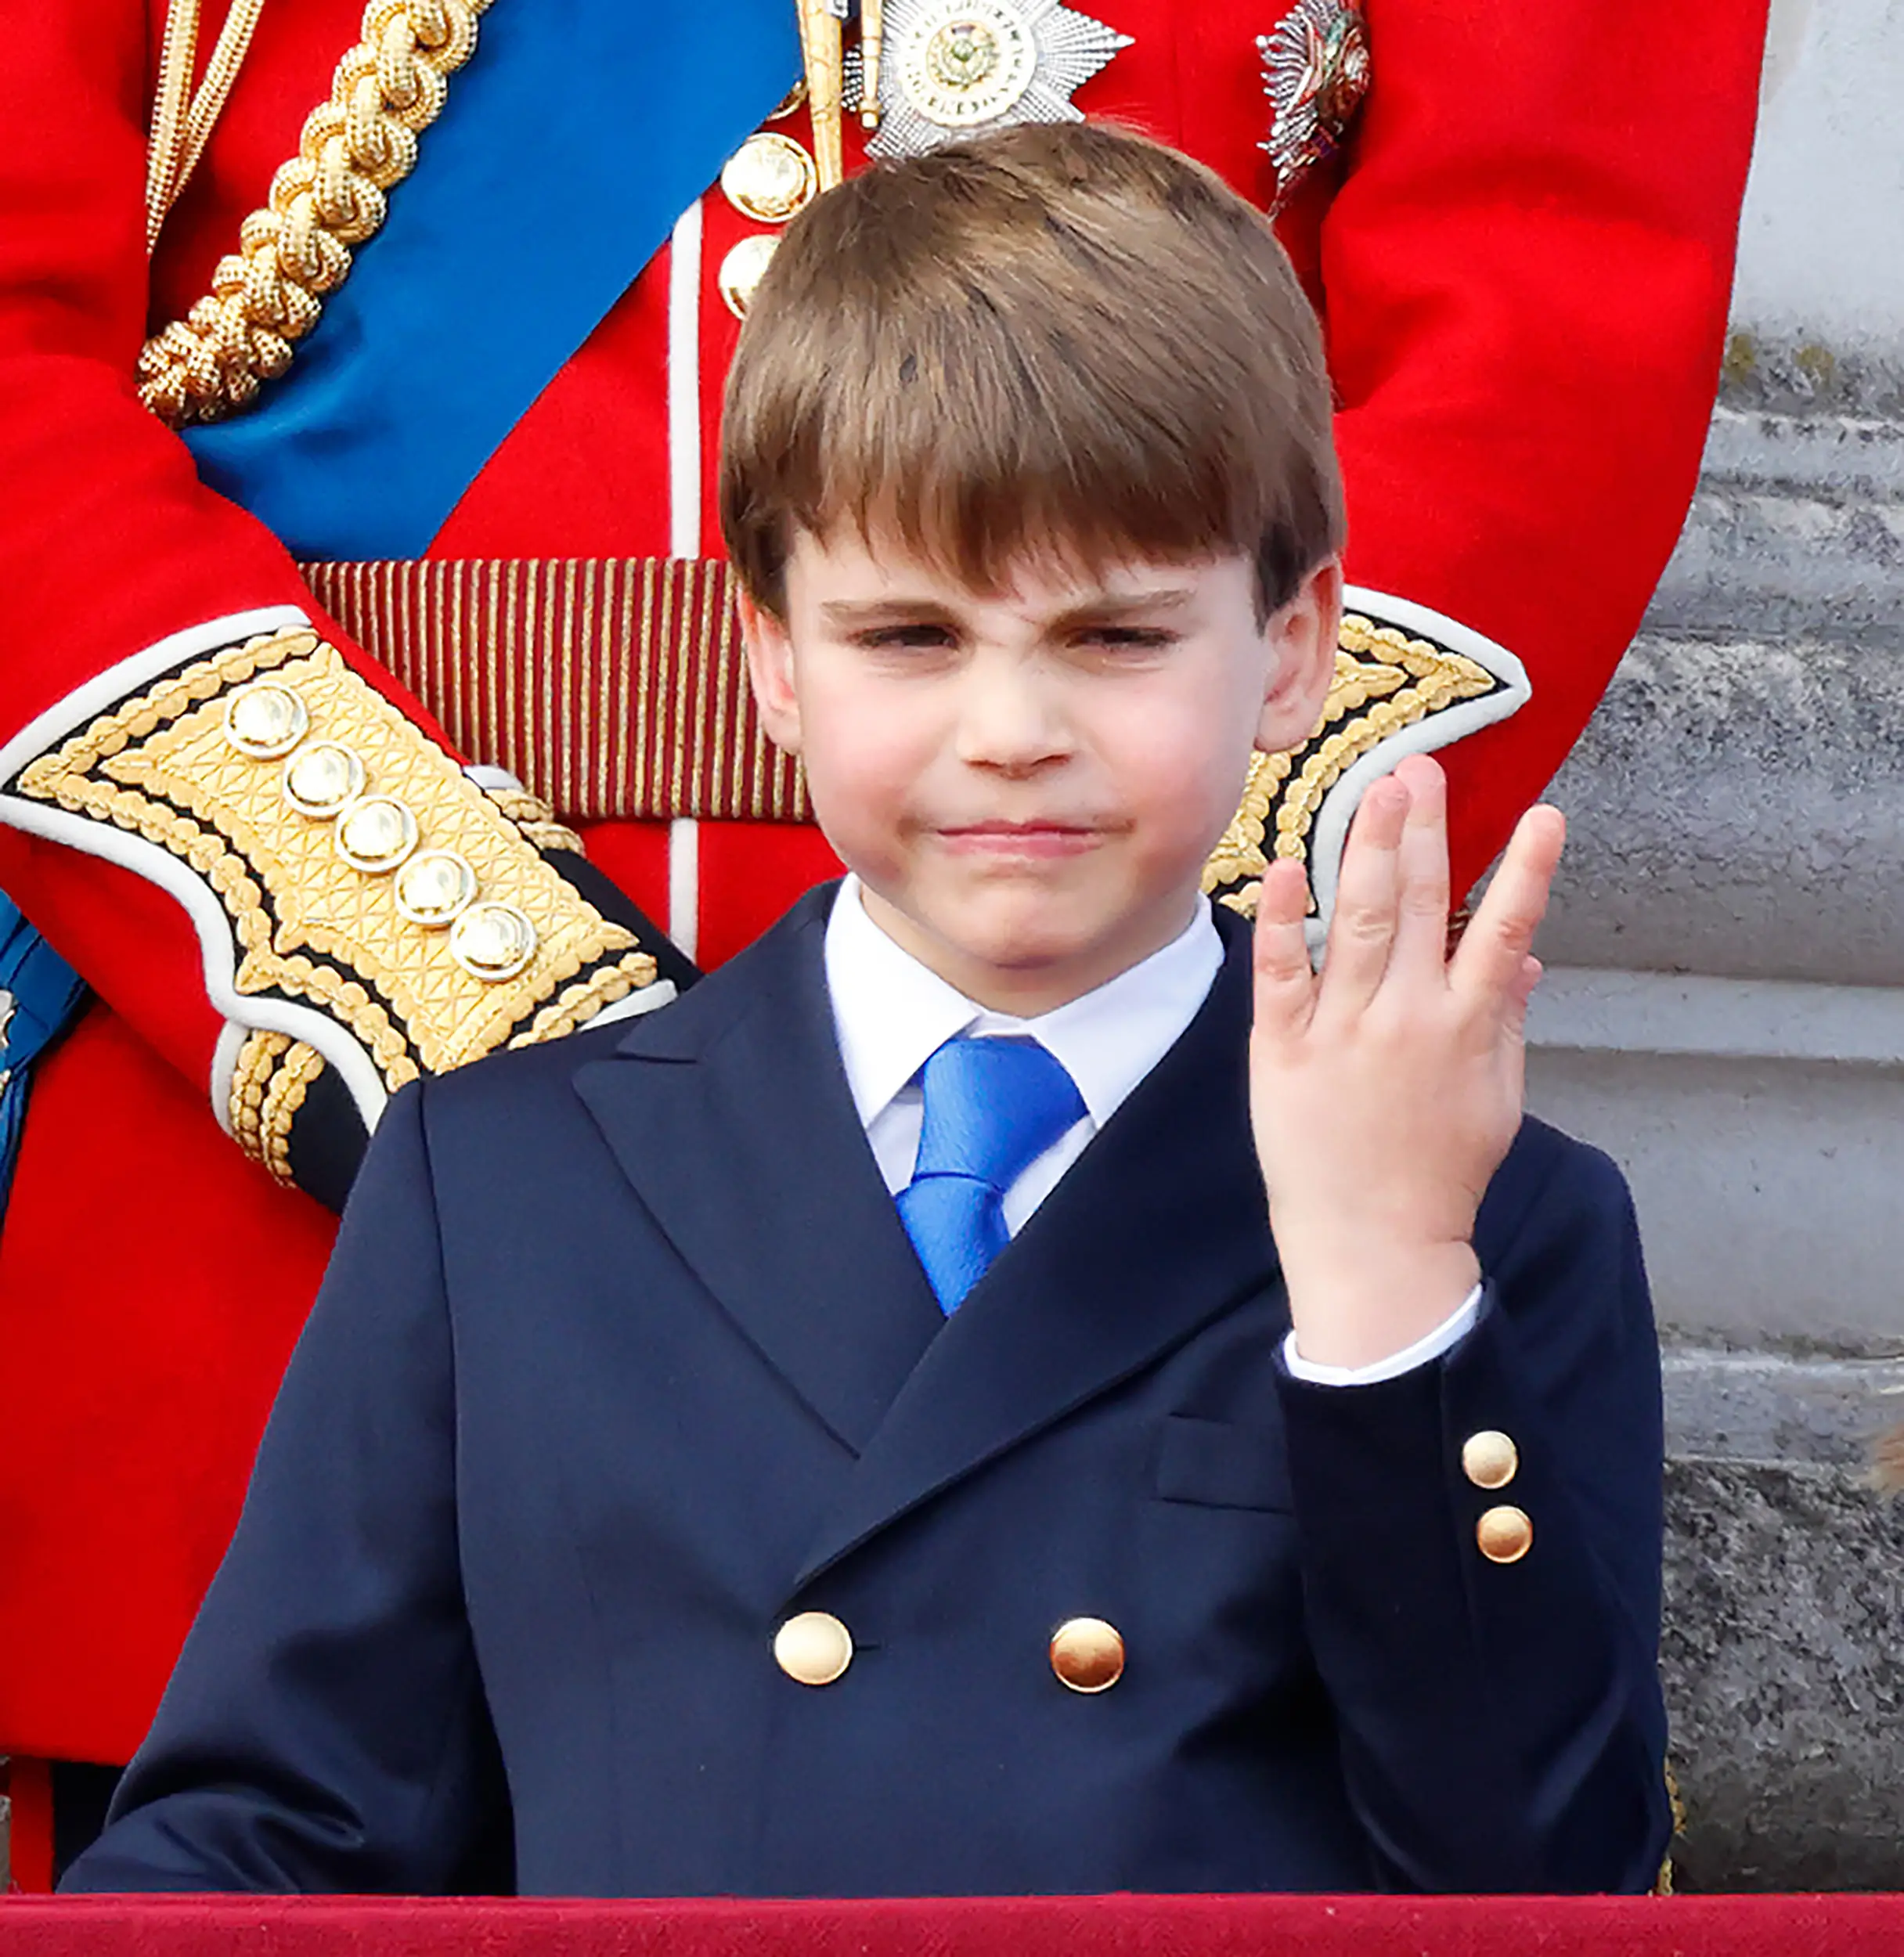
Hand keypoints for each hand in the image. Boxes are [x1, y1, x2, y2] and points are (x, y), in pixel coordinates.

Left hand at [1248, 755, 1563, 1369]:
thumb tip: (1522, 961)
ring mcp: (1341, 1031)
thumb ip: (1507, 1023)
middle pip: (1421, 905)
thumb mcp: (1496, 1101)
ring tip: (1378, 789)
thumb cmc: (1438, 1176)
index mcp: (1467, 1029)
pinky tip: (1287, 867)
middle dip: (1425, 830)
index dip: (1527, 871)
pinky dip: (1284, 920)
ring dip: (1369, 849)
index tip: (1543, 813)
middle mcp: (1407, 1018)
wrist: (1374, 1247)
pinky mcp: (1282, 1050)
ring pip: (1358, 922)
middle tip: (1423, 767)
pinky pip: (1281, 974)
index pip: (1505, 932)